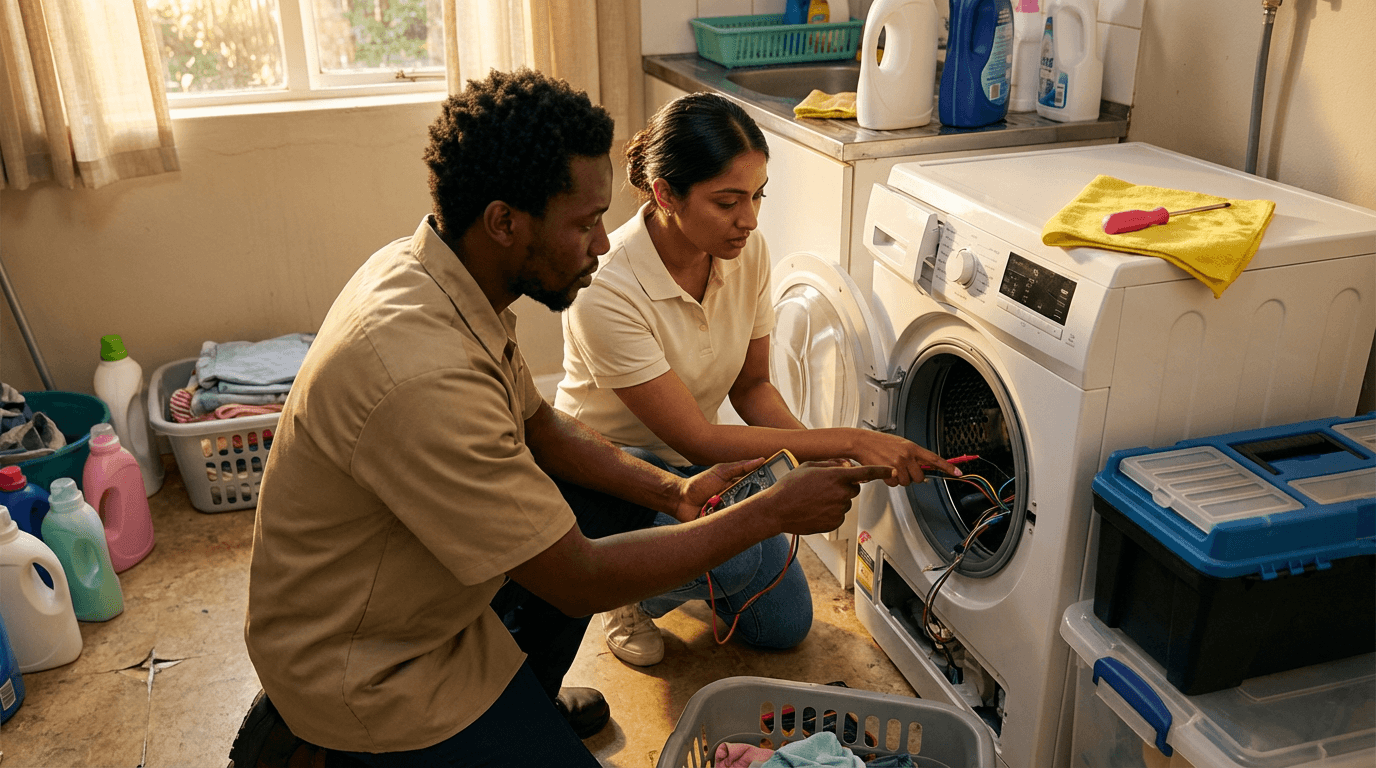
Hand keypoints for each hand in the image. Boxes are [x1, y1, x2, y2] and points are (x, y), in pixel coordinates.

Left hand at [672, 456, 768, 521]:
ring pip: (744, 515)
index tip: (775, 484)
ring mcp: (731, 513)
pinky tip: (726, 518)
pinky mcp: (723, 524)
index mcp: (739, 487)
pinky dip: (731, 523)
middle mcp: (737, 500)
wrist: (681, 499)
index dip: (767, 487)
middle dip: (753, 500)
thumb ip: (739, 467)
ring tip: (729, 505)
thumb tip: (760, 460)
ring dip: (739, 510)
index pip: (757, 487)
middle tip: (747, 497)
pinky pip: (732, 526)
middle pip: (753, 503)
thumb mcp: (720, 471)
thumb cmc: (699, 484)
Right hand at [753, 461, 892, 535]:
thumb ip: (832, 464)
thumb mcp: (809, 466)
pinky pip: (839, 516)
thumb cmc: (790, 486)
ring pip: (846, 503)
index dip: (881, 471)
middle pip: (854, 488)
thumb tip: (846, 465)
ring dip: (836, 500)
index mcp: (835, 476)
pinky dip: (831, 513)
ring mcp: (838, 510)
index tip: (891, 470)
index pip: (866, 472)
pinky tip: (815, 510)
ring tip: (815, 499)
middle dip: (844, 486)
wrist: (777, 509)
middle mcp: (840, 493)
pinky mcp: (834, 523)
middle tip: (825, 487)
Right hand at [845, 429, 961, 485]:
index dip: (948, 467)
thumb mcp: (901, 445)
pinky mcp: (888, 472)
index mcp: (912, 448)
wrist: (862, 442)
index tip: (958, 472)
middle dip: (913, 477)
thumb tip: (923, 468)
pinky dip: (890, 481)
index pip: (934, 459)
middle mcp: (907, 456)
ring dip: (900, 479)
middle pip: (920, 477)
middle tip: (904, 469)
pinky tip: (885, 470)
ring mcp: (898, 464)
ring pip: (907, 482)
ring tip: (892, 468)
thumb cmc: (880, 443)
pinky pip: (895, 484)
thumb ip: (913, 456)